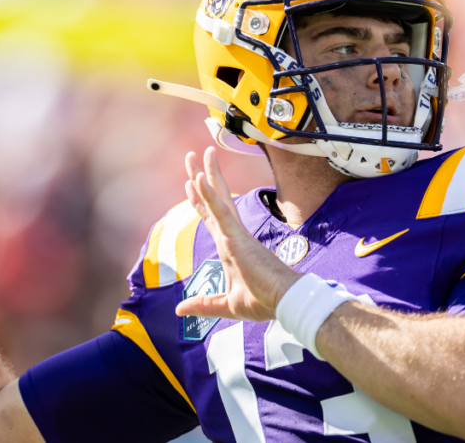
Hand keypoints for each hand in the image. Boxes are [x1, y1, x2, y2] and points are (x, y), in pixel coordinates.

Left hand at [175, 147, 300, 321]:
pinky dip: (210, 195)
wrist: (284, 302)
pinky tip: (200, 179)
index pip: (211, 218)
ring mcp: (235, 235)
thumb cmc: (264, 302)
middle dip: (201, 177)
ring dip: (206, 175)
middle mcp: (232, 236)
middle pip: (213, 200)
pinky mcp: (238, 238)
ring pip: (217, 199)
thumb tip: (179, 310)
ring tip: (198, 153)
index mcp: (230, 248)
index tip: (191, 182)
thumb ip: (203, 304)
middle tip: (192, 155)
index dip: (200, 200)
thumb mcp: (226, 305)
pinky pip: (222, 212)